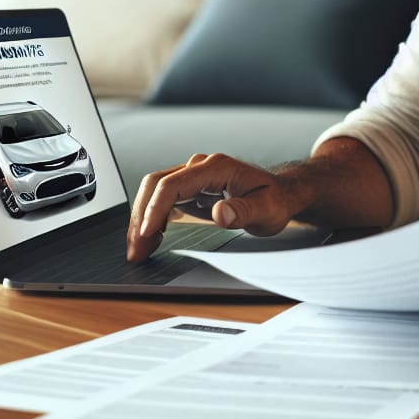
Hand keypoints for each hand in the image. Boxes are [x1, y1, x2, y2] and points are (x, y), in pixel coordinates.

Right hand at [126, 153, 297, 261]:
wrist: (282, 194)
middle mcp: (201, 167)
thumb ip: (243, 210)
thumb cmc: (276, 200)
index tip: (146, 234)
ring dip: (141, 218)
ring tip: (138, 249)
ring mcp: (194, 175)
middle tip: (136, 250)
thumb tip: (220, 213)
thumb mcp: (267, 210)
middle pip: (156, 184)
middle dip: (140, 217)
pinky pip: (162, 198)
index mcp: (216, 167)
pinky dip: (151, 217)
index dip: (155, 209)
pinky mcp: (191, 187)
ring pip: (155, 190)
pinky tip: (150, 239)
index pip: (173, 184)